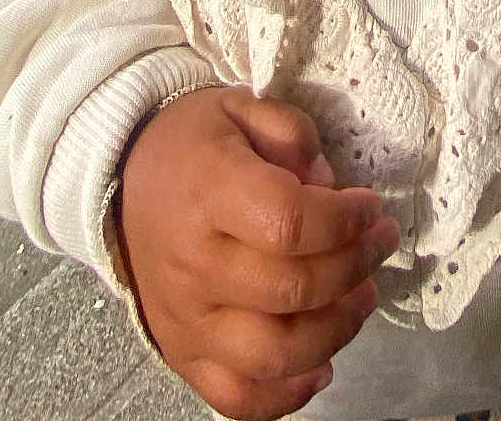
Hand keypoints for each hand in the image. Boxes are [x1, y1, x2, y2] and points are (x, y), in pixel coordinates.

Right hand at [114, 86, 401, 420]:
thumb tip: (328, 185)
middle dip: (355, 268)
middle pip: (292, 290)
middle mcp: (194, 264)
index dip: (345, 220)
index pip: (291, 223)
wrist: (121, 180)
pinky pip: (237, 397)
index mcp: (209, 193)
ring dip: (336, 331)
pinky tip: (322, 363)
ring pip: (274, 354)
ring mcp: (185, 318)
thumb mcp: (241, 107)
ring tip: (362, 298)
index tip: (371, 206)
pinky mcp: (181, 353)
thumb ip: (291, 134)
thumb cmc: (191, 143)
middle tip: (379, 244)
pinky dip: (287, 394)